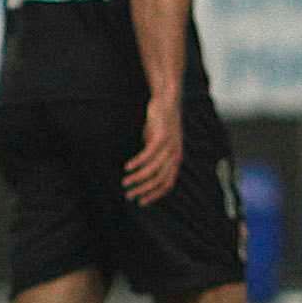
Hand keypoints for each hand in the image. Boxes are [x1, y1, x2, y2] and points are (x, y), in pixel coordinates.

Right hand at [123, 90, 183, 204]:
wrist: (166, 101)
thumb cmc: (160, 124)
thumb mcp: (157, 143)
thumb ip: (152, 158)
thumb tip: (141, 170)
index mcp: (175, 160)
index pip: (167, 184)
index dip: (155, 195)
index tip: (141, 202)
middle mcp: (175, 156)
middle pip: (160, 181)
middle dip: (144, 191)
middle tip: (129, 196)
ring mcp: (170, 147)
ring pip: (153, 170)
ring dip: (138, 178)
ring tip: (126, 183)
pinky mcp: (162, 137)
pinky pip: (148, 155)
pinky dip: (137, 163)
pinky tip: (127, 167)